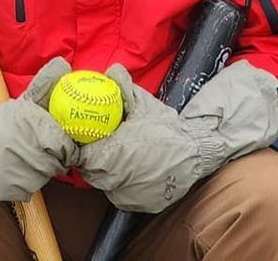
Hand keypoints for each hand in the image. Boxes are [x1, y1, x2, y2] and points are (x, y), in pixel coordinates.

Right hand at [0, 57, 77, 201]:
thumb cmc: (8, 123)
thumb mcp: (26, 102)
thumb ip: (45, 86)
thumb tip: (62, 64)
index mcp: (31, 128)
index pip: (62, 144)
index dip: (65, 146)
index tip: (60, 143)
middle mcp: (24, 151)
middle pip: (55, 163)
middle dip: (54, 158)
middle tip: (45, 153)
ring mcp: (15, 173)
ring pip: (43, 178)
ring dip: (41, 171)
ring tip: (28, 160)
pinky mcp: (7, 190)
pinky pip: (28, 191)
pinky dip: (26, 184)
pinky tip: (18, 173)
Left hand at [77, 65, 208, 212]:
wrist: (196, 152)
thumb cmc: (166, 127)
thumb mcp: (144, 103)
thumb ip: (123, 87)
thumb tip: (109, 71)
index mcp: (115, 154)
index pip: (84, 156)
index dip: (82, 147)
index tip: (85, 136)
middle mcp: (119, 179)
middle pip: (92, 173)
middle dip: (91, 160)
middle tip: (96, 146)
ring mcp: (130, 195)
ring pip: (106, 185)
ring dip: (106, 173)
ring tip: (111, 157)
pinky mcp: (139, 206)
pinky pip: (121, 194)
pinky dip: (121, 185)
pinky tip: (127, 171)